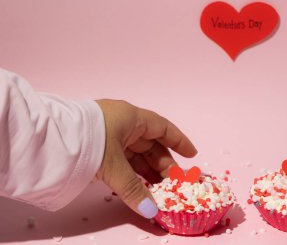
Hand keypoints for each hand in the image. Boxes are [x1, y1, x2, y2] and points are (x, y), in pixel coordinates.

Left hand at [95, 99, 196, 218]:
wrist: (50, 140)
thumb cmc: (90, 142)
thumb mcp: (114, 166)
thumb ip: (133, 189)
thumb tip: (150, 212)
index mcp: (131, 118)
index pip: (163, 128)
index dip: (179, 141)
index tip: (192, 155)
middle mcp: (123, 123)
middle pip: (151, 144)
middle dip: (164, 163)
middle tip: (174, 183)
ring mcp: (111, 134)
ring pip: (137, 153)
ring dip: (148, 170)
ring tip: (158, 188)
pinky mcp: (100, 145)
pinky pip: (123, 158)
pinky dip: (132, 171)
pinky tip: (139, 185)